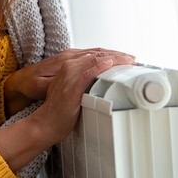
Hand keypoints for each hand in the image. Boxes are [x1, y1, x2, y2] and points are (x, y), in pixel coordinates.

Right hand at [0, 48, 134, 170]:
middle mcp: (68, 68)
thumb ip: (82, 80)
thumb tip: (100, 80)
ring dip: (113, 58)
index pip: (93, 54)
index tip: (125, 58)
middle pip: (96, 54)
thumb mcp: (70, 88)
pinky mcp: (71, 88)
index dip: (111, 54)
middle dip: (116, 54)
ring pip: (94, 60)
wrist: (45, 124)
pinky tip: (109, 64)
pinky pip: (87, 73)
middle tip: (132, 58)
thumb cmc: (58, 110)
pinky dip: (99, 67)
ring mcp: (69, 77)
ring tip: (127, 60)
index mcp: (68, 67)